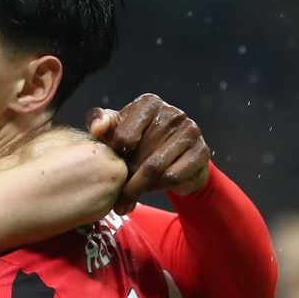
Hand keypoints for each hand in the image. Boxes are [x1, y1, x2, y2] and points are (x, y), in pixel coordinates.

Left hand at [86, 94, 210, 214]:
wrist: (172, 157)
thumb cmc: (137, 141)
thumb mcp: (115, 130)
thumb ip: (99, 123)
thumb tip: (98, 128)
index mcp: (148, 103)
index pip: (124, 136)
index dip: (115, 156)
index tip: (111, 164)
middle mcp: (172, 113)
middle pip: (139, 154)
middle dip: (126, 176)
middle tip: (116, 191)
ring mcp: (190, 131)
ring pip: (156, 168)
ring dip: (140, 186)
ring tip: (130, 194)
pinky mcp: (201, 152)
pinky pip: (172, 177)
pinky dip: (158, 187)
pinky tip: (152, 187)